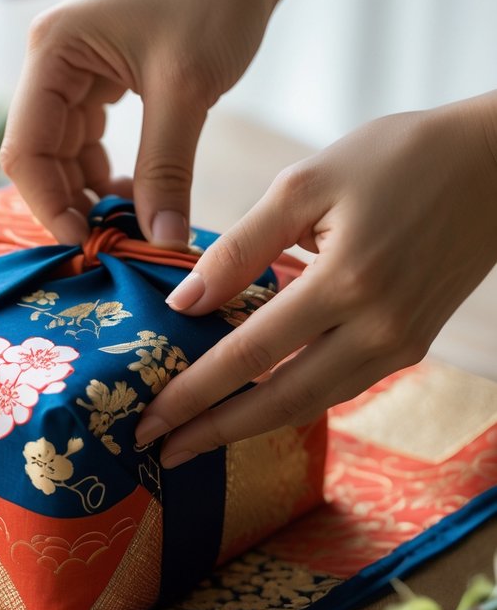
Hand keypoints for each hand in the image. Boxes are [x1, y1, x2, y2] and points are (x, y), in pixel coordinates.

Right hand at [0, 0, 280, 246]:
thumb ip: (166, 169)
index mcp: (53, 51)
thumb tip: (159, 242)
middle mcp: (52, 58)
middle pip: (40, 153)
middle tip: (115, 244)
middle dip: (71, 201)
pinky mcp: (104, 72)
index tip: (88, 245)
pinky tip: (140, 193)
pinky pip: (90, 134)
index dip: (49, 204)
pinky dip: (109, 167)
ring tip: (134, 223)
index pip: (25, 149)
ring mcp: (76, 65)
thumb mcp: (187, 90)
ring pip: (65, 148)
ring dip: (90, 189)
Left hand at [134, 97, 496, 464]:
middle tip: (159, 451)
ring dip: (251, 426)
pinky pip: (341, 385)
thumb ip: (241, 247)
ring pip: (313, 403)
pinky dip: (293, 400)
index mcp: (346, 282)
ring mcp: (402, 344)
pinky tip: (256, 402)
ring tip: (198, 436)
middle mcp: (378, 328)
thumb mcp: (305, 183)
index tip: (148, 419)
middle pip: (280, 401)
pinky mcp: (412, 345)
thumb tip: (184, 302)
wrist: (494, 164)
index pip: (250, 355)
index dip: (194, 393)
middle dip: (214, 431)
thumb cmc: (396, 158)